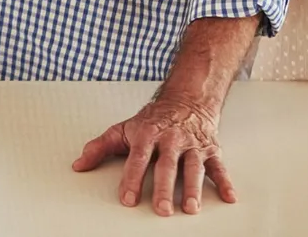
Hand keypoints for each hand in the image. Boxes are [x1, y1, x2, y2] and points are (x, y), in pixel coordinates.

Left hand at [72, 94, 233, 216]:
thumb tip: (78, 165)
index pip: (138, 158)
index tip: (127, 198)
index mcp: (148, 134)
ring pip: (193, 167)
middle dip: (164, 188)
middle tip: (161, 209)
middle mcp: (171, 139)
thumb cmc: (153, 119)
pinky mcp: (211, 149)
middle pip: (167, 166)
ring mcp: (192, 145)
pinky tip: (228, 197)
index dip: (132, 178)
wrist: (187, 98)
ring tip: (190, 208)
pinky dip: (225, 182)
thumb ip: (100, 147)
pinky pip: (220, 167)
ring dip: (193, 188)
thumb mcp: (124, 129)